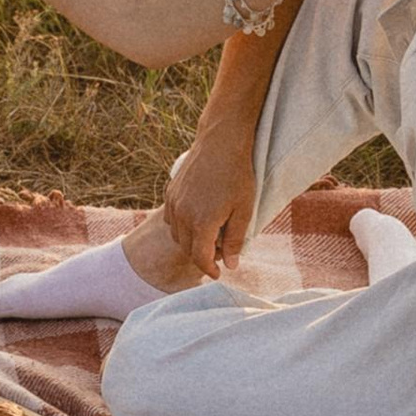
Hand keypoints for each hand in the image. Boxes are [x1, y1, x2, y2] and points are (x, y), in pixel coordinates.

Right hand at [162, 128, 258, 277]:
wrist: (221, 142)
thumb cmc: (237, 175)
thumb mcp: (244, 210)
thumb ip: (235, 240)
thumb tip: (231, 264)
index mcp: (202, 223)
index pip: (200, 258)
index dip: (209, 269)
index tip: (218, 272)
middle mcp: (183, 215)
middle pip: (187, 249)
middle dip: (202, 256)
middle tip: (220, 252)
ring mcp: (173, 203)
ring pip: (177, 235)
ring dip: (191, 241)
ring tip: (210, 234)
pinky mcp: (170, 192)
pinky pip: (171, 219)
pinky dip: (182, 225)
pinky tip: (198, 218)